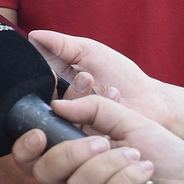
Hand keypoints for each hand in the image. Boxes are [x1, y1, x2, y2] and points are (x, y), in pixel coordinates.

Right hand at [18, 94, 183, 183]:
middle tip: (103, 141)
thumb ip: (93, 109)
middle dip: (72, 153)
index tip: (39, 132)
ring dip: (109, 166)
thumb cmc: (167, 154)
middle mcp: (76, 183)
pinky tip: (145, 177)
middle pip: (44, 174)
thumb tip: (57, 105)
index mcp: (75, 157)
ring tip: (138, 159)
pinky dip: (125, 183)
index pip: (32, 158)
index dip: (25, 147)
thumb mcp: (129, 120)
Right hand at [30, 31, 173, 128]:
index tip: (59, 71)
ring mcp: (70, 130)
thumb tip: (32, 36)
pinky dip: (96, 115)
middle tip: (88, 77)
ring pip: (60, 121)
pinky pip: (76, 135)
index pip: (36, 87)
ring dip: (83, 100)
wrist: (151, 102)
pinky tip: (114, 97)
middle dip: (70, 91)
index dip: (44, 80)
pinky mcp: (83, 146)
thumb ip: (61, 45)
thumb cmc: (121, 75)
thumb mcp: (89, 52)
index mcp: (55, 89)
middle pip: (45, 106)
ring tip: (109, 88)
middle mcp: (58, 111)